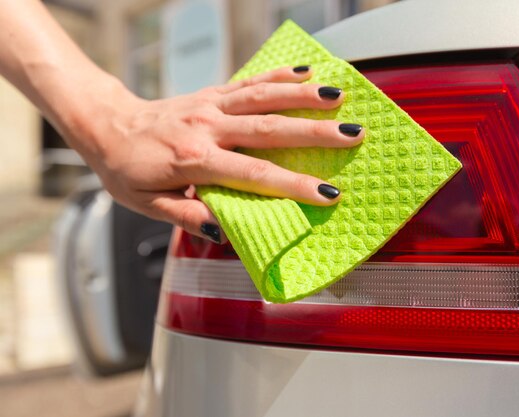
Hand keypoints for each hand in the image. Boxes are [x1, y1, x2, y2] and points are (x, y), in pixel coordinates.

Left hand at [86, 66, 363, 241]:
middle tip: (352, 135)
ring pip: (264, 98)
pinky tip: (306, 72)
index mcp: (194, 160)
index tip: (327, 194)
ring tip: (339, 97)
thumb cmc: (127, 170)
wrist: (107, 126)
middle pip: (270, 129)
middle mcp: (207, 128)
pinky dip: (278, 75)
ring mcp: (211, 106)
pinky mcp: (212, 94)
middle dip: (315, 133)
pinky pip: (249, 82)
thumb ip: (185, 215)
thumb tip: (224, 230)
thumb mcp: (147, 205)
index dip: (293, 186)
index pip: (254, 175)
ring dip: (304, 96)